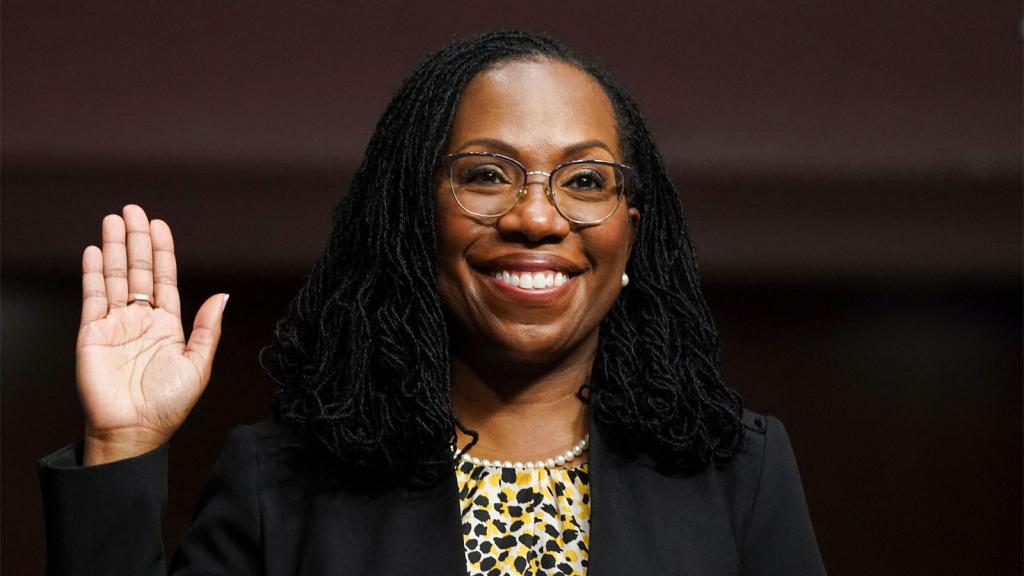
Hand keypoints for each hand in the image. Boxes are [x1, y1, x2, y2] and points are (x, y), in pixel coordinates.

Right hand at [76, 205, 227, 464]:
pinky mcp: (92, 333)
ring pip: (116, 277)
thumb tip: (223, 294)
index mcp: (168, 325)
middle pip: (139, 270)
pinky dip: (94, 273)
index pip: (165, 279)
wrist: (134, 430)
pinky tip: (95, 251)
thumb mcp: (198, 364)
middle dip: (137, 239)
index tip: (159, 225)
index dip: (162, 251)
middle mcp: (141, 320)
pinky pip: (93, 297)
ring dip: (115, 248)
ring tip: (114, 219)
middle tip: (133, 210)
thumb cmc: (169, 404)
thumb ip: (208, 328)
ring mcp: (115, 324)